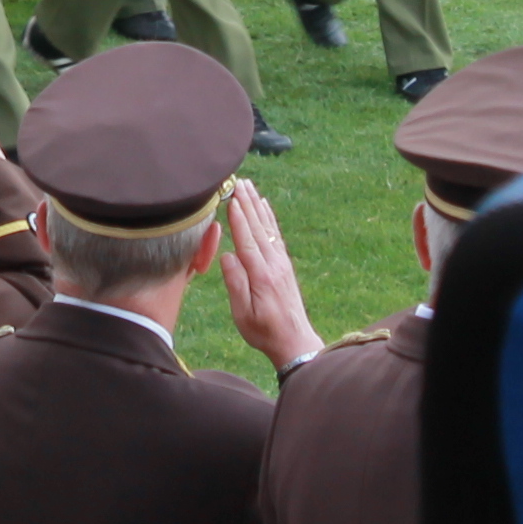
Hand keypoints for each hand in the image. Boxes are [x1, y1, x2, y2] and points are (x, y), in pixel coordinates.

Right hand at [218, 184, 326, 369]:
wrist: (294, 341)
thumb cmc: (264, 332)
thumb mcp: (243, 315)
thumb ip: (235, 284)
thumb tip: (227, 256)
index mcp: (261, 276)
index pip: (247, 241)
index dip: (239, 219)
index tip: (231, 198)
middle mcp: (274, 265)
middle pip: (259, 228)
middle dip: (248, 204)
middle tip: (239, 181)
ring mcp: (281, 264)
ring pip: (268, 228)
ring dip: (258, 206)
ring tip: (249, 187)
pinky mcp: (284, 266)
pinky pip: (275, 235)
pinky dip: (269, 218)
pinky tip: (264, 207)